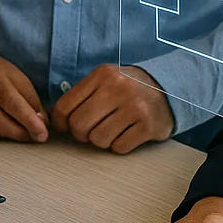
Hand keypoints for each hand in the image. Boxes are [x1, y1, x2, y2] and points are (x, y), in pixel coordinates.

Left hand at [51, 65, 174, 153]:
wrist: (168, 89)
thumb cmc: (128, 87)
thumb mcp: (105, 80)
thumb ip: (82, 95)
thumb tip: (54, 118)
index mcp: (102, 75)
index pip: (65, 106)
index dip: (60, 122)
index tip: (64, 127)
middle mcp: (117, 88)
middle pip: (79, 125)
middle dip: (81, 134)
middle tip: (90, 130)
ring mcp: (134, 107)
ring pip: (98, 139)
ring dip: (101, 140)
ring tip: (110, 129)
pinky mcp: (147, 126)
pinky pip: (119, 147)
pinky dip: (118, 145)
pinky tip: (125, 133)